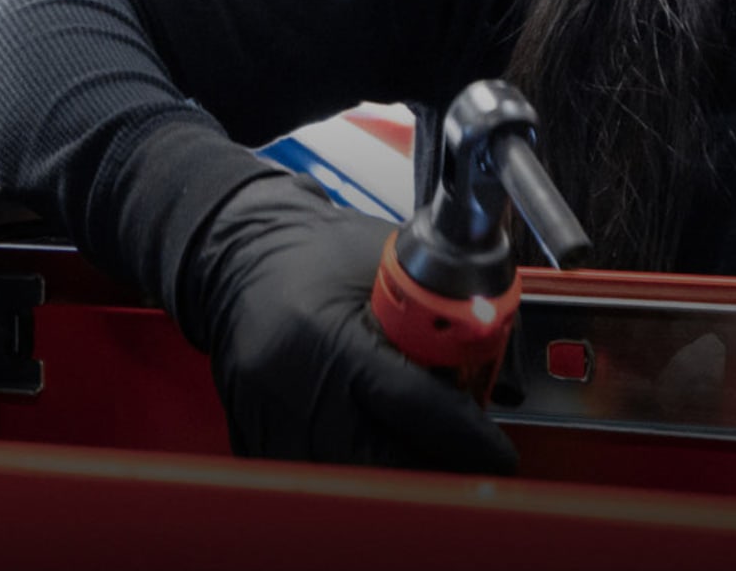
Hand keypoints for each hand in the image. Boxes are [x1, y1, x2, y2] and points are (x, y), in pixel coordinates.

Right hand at [177, 173, 518, 472]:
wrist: (239, 257)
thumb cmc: (313, 255)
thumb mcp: (386, 264)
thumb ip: (438, 307)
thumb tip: (497, 349)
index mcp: (324, 333)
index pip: (409, 405)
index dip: (464, 437)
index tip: (496, 454)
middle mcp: (290, 384)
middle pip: (382, 464)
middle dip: (434, 467)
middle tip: (469, 461)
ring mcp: (269, 420)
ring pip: (352, 480)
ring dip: (398, 471)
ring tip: (424, 446)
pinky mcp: (256, 442)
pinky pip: (320, 477)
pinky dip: (357, 469)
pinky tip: (375, 443)